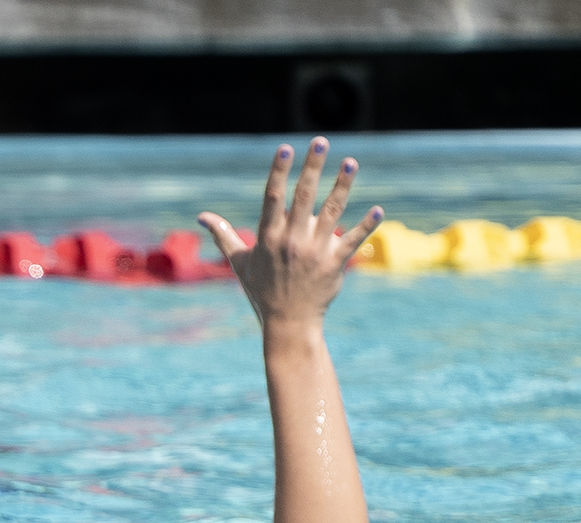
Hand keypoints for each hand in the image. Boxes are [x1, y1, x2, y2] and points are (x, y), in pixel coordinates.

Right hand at [198, 137, 382, 329]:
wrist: (287, 322)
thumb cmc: (261, 291)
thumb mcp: (239, 262)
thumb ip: (223, 236)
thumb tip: (202, 217)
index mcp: (268, 238)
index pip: (273, 197)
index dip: (279, 171)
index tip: (286, 149)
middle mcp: (291, 241)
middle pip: (303, 196)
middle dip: (312, 167)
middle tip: (320, 142)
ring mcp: (315, 251)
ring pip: (332, 212)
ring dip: (343, 185)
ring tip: (350, 163)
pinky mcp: (335, 264)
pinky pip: (353, 240)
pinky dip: (367, 225)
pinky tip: (378, 209)